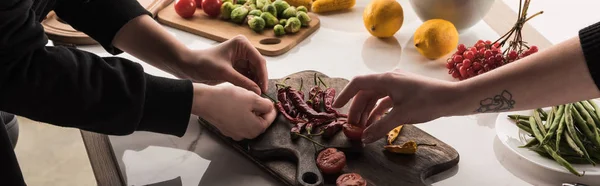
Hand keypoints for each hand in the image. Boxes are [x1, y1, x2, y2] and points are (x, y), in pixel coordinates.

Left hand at [178, 35, 267, 94]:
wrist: (187, 66)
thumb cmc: (203, 63)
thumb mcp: (224, 73)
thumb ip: (242, 81)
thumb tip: (258, 91)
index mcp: (242, 44)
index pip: (259, 60)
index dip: (263, 75)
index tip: (264, 89)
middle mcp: (243, 50)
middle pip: (258, 67)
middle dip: (259, 80)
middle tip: (261, 95)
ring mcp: (240, 59)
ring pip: (253, 73)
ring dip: (255, 83)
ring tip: (255, 96)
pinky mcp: (236, 68)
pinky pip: (246, 77)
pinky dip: (248, 85)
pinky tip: (249, 93)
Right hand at [191, 83, 275, 140]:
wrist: (205, 102)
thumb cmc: (229, 100)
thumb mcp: (253, 98)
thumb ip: (266, 105)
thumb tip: (270, 107)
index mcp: (255, 129)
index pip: (270, 118)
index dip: (271, 108)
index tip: (270, 100)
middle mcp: (246, 135)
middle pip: (259, 121)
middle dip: (259, 109)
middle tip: (257, 97)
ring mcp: (234, 133)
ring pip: (248, 121)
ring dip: (249, 111)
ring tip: (245, 99)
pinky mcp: (225, 129)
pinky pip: (237, 121)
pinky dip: (239, 113)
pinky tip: (235, 103)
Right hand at [332, 70, 456, 143]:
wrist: (452, 98)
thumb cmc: (428, 102)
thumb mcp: (402, 116)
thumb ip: (380, 127)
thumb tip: (365, 138)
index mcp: (386, 79)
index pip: (358, 83)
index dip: (345, 94)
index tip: (336, 107)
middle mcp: (389, 79)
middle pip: (365, 92)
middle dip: (357, 109)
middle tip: (352, 126)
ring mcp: (397, 85)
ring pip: (375, 97)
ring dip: (367, 111)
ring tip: (362, 128)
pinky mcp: (404, 91)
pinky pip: (385, 100)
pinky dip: (379, 111)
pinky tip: (375, 123)